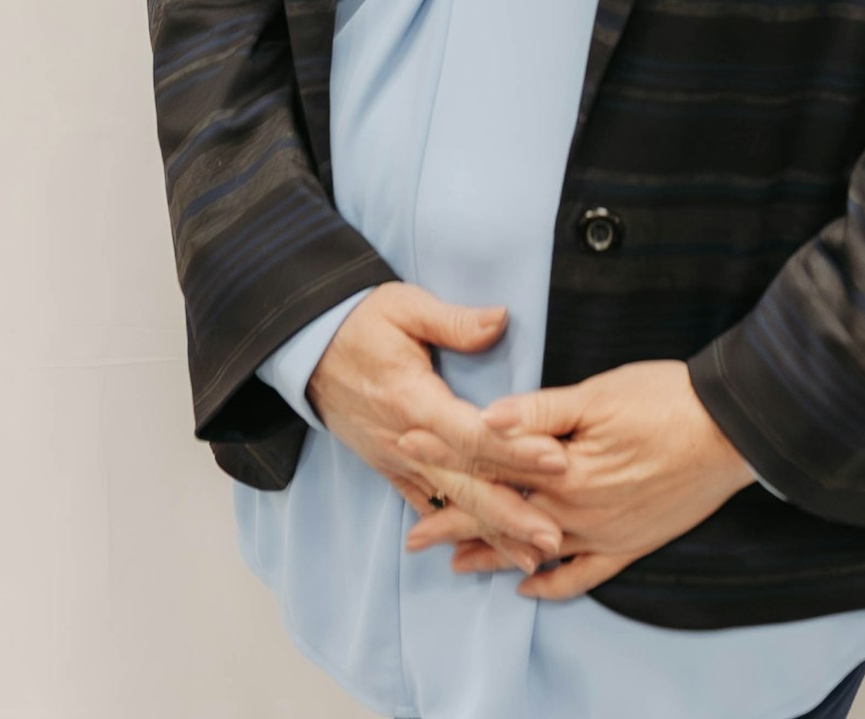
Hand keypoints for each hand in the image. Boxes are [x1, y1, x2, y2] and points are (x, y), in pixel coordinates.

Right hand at [305, 283, 573, 575]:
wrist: (308, 344)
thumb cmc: (361, 321)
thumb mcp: (406, 307)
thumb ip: (454, 321)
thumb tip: (500, 320)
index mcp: (414, 398)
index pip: (471, 432)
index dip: (514, 449)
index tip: (556, 460)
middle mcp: (405, 439)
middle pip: (464, 483)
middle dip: (510, 514)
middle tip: (554, 539)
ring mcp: (395, 458)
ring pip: (449, 502)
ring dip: (491, 531)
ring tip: (531, 558)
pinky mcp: (388, 466)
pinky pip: (424, 503)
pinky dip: (453, 529)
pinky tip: (481, 551)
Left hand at [395, 359, 759, 598]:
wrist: (730, 430)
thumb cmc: (665, 399)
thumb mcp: (598, 394)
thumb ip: (539, 413)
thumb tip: (486, 419)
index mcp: (562, 470)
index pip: (490, 465)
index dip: (446, 456)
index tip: (406, 450)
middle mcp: (575, 511)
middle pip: (502, 516)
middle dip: (453, 521)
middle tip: (412, 533)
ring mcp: (603, 533)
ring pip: (534, 551)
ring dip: (492, 556)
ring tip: (455, 562)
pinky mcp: (630, 545)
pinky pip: (583, 576)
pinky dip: (553, 585)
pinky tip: (529, 588)